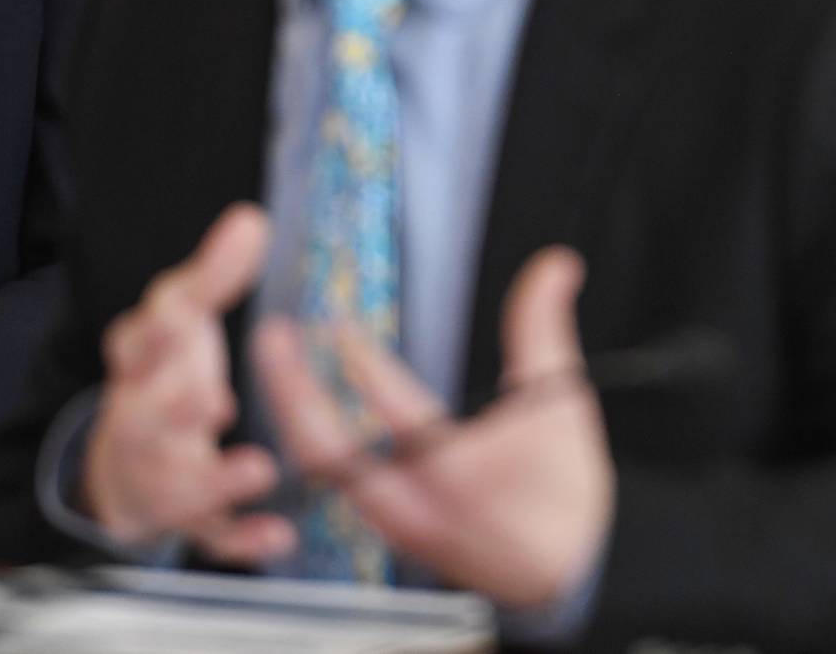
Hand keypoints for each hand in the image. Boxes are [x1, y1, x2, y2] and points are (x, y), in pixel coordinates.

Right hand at [84, 203, 289, 562]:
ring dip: (214, 480)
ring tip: (259, 469)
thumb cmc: (163, 377)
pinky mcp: (186, 520)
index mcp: (142, 367)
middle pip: (145, 423)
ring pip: (175, 485)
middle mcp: (142, 423)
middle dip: (175, 414)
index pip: (132, 345)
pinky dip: (241, 538)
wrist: (123, 464)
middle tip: (214, 403)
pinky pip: (211, 535)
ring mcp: (160, 475)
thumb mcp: (183, 319)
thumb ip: (215, 275)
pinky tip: (278, 535)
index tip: (174, 320)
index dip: (149, 335)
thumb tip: (252, 220)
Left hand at [253, 246, 614, 608]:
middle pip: (328, 448)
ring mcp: (394, 522)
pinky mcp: (387, 530)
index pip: (393, 407)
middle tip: (272, 336)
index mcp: (457, 470)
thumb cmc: (563, 493)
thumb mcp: (560, 402)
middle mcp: (414, 502)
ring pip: (322, 470)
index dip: (360, 359)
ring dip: (295, 413)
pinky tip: (306, 412)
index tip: (338, 323)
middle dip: (292, 388)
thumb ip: (544, 328)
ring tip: (281, 364)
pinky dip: (312, 442)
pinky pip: (332, 486)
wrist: (563, 569)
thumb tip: (554, 267)